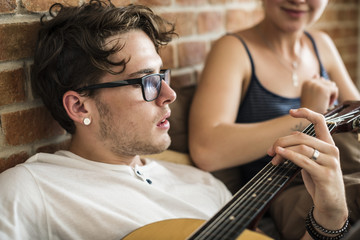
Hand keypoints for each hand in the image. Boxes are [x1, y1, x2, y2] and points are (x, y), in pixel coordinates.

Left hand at [267, 108, 347, 227]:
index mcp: (328, 144)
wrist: (330, 204)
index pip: (320, 121)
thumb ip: (301, 149)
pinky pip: (303, 161)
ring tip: (273, 159)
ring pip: (302, 147)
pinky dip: (289, 156)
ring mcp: (330, 162)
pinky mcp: (325, 174)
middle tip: (270, 151)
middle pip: (302, 137)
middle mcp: (332, 150)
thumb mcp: (310, 162)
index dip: (306, 113)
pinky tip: (280, 155)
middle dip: (282, 141)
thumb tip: (282, 142)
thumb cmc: (318, 180)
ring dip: (283, 152)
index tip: (291, 112)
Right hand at [300, 75, 337, 113]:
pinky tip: (327, 104)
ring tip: (324, 102)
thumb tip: (316, 74)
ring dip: (330, 94)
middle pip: (327, 82)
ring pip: (332, 85)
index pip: (321, 81)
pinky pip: (335, 89)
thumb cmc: (310, 108)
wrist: (309, 116)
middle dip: (327, 92)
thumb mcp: (310, 94)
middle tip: (321, 102)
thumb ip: (314, 84)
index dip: (322, 91)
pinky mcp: (324, 89)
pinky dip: (333, 97)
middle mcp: (311, 81)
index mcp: (306, 82)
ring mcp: (317, 84)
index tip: (318, 99)